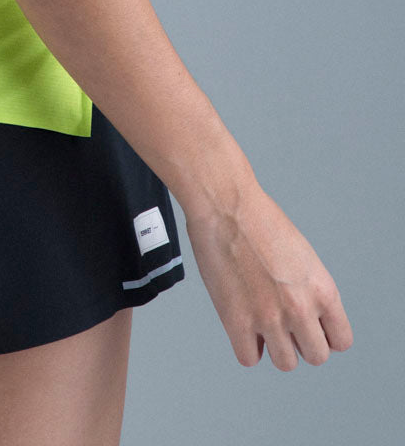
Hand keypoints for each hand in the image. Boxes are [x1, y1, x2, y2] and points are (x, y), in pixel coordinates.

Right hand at [183, 182, 353, 369]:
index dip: (325, 335)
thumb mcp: (302, 254)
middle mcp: (300, 308)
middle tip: (285, 324)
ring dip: (274, 346)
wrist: (225, 204)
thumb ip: (308, 288)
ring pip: (285, 363)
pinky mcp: (236, 320)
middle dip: (301, 343)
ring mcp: (269, 317)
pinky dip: (246, 346)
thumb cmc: (259, 218)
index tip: (312, 327)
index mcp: (321, 289)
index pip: (340, 340)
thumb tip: (306, 315)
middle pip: (316, 356)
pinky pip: (249, 358)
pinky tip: (242, 325)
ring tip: (262, 324)